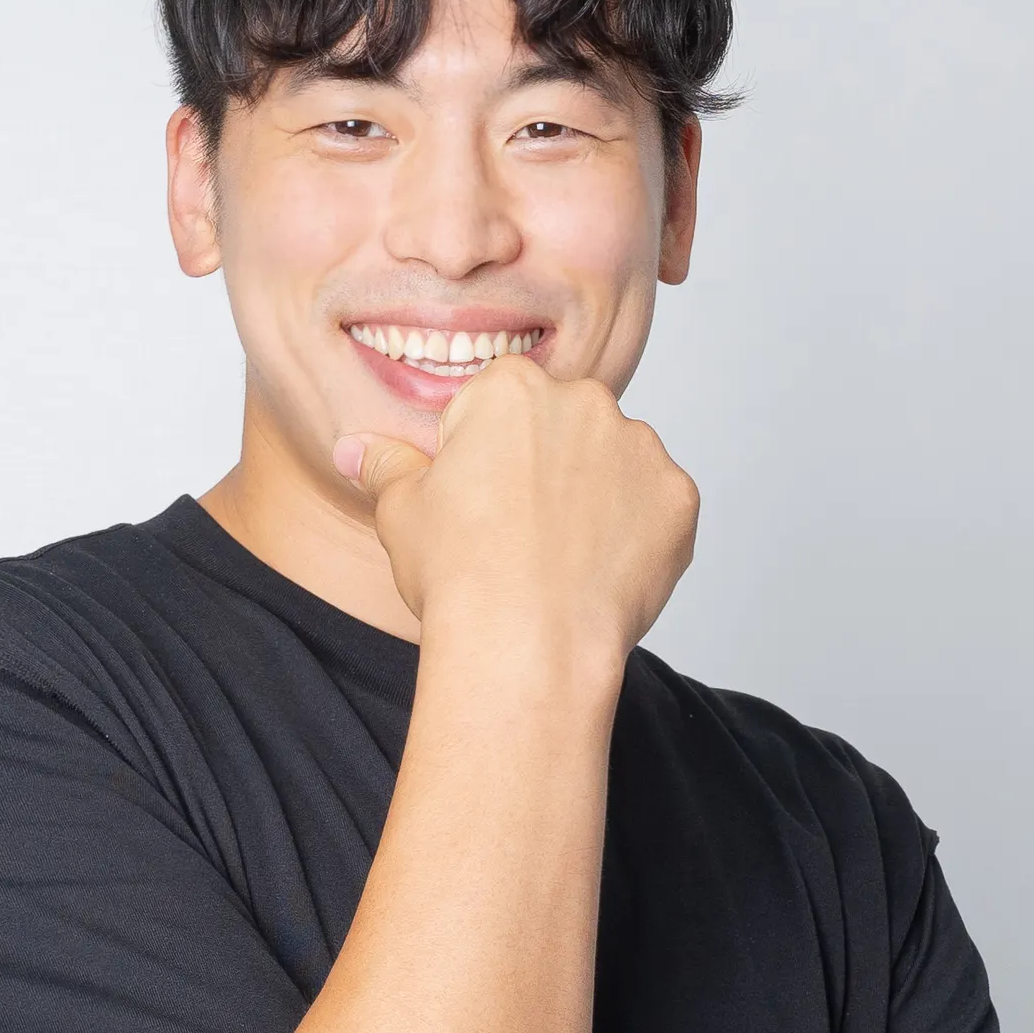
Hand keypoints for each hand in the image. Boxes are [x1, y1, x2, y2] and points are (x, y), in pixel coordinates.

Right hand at [334, 352, 696, 663]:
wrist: (527, 643)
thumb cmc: (459, 575)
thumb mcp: (401, 512)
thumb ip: (387, 466)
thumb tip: (354, 448)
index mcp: (512, 389)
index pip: (500, 407)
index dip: (485, 460)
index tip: (479, 505)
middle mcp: (585, 401)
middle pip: (564, 428)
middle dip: (548, 470)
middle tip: (520, 537)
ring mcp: (640, 448)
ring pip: (615, 466)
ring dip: (596, 500)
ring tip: (561, 561)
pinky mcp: (678, 499)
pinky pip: (657, 509)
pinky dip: (637, 537)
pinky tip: (599, 575)